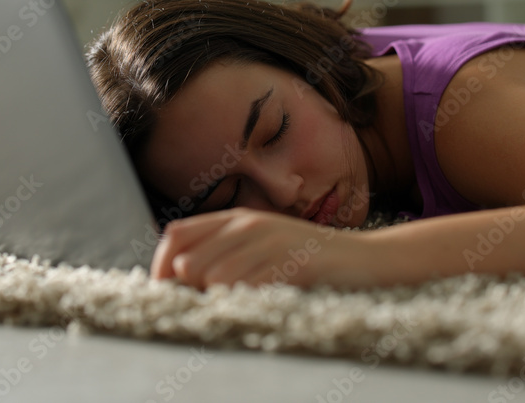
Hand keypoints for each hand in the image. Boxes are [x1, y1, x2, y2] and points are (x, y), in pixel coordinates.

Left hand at [150, 208, 380, 290]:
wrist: (366, 258)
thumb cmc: (307, 258)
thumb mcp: (260, 244)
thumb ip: (223, 251)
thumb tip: (176, 275)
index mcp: (236, 219)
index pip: (175, 235)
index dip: (159, 266)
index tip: (164, 293)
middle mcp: (248, 225)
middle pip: (188, 262)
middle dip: (189, 291)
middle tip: (207, 305)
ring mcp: (271, 243)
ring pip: (215, 279)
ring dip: (220, 300)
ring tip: (241, 304)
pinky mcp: (292, 265)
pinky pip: (251, 289)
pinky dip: (247, 303)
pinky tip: (261, 304)